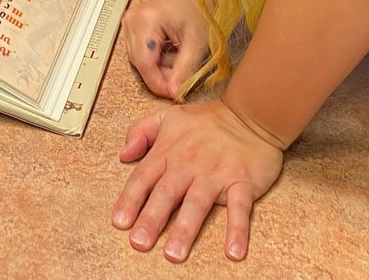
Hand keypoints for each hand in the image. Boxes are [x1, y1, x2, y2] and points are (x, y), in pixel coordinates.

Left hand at [112, 98, 283, 262]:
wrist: (248, 115)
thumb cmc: (205, 121)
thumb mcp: (166, 117)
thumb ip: (140, 131)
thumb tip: (123, 155)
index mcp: (168, 151)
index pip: (143, 178)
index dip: (130, 199)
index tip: (119, 222)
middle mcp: (188, 165)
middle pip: (166, 194)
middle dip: (151, 219)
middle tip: (139, 243)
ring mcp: (215, 174)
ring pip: (197, 203)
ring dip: (185, 229)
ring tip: (174, 253)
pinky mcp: (242, 182)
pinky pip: (240, 209)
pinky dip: (237, 229)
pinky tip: (233, 252)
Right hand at [120, 0, 208, 98]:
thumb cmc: (199, 8)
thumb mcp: (196, 44)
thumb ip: (184, 71)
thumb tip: (173, 92)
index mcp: (145, 20)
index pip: (144, 63)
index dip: (157, 83)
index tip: (172, 93)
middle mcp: (132, 19)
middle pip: (138, 62)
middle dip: (158, 76)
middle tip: (179, 81)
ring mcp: (130, 21)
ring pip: (138, 58)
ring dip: (157, 67)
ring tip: (179, 61)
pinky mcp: (133, 24)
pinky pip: (139, 50)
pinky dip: (155, 57)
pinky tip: (171, 53)